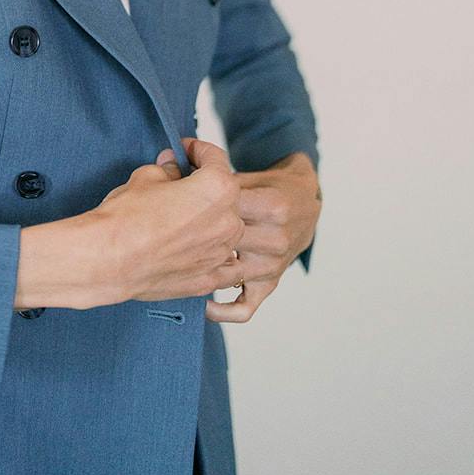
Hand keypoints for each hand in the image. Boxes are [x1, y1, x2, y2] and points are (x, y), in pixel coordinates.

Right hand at [87, 137, 245, 307]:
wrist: (110, 259)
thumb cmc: (127, 217)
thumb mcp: (147, 176)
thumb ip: (169, 170)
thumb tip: (173, 168)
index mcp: (217, 188)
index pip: (215, 158)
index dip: (197, 150)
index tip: (185, 151)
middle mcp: (228, 221)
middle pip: (224, 194)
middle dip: (203, 185)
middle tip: (179, 182)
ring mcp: (221, 253)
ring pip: (223, 227)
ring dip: (208, 218)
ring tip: (180, 216)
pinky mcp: (210, 278)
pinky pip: (219, 262)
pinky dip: (208, 252)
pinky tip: (188, 247)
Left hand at [162, 139, 321, 322]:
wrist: (306, 205)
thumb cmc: (274, 186)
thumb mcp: (252, 175)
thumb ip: (217, 176)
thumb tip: (173, 163)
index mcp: (272, 206)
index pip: (226, 204)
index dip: (194, 197)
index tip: (172, 193)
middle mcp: (275, 239)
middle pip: (223, 240)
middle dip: (193, 234)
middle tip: (167, 230)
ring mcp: (272, 265)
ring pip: (229, 275)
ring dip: (201, 270)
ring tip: (177, 263)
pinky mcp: (270, 283)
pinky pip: (245, 307)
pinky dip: (222, 311)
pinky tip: (202, 303)